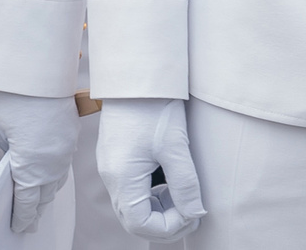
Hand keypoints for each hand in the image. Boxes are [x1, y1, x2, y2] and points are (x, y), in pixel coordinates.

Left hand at [0, 90, 77, 231]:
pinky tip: (48, 174)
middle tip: (27, 221)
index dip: (22, 215)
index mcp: (33, 164)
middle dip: (35, 208)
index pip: (27, 200)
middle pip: (45, 193)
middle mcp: (54, 160)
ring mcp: (66, 147)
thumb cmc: (9, 94)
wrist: (33, 64)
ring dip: (46, 190)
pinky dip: (54, 172)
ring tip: (37, 202)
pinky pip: (63, 162)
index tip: (18, 226)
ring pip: (56, 178)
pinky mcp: (71, 133)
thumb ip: (7, 151)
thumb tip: (14, 158)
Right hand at [96, 98, 205, 239]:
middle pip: (133, 219)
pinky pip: (130, 191)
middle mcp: (110, 175)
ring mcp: (110, 167)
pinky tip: (168, 183)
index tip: (193, 215)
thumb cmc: (153, 108)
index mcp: (122, 176)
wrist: (135, 77)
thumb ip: (186, 187)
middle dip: (164, 224)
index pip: (140, 224)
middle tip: (191, 213)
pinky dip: (151, 196)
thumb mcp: (176, 149)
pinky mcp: (114, 158)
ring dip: (158, 211)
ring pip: (131, 207)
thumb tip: (195, 215)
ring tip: (183, 197)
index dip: (169, 228)